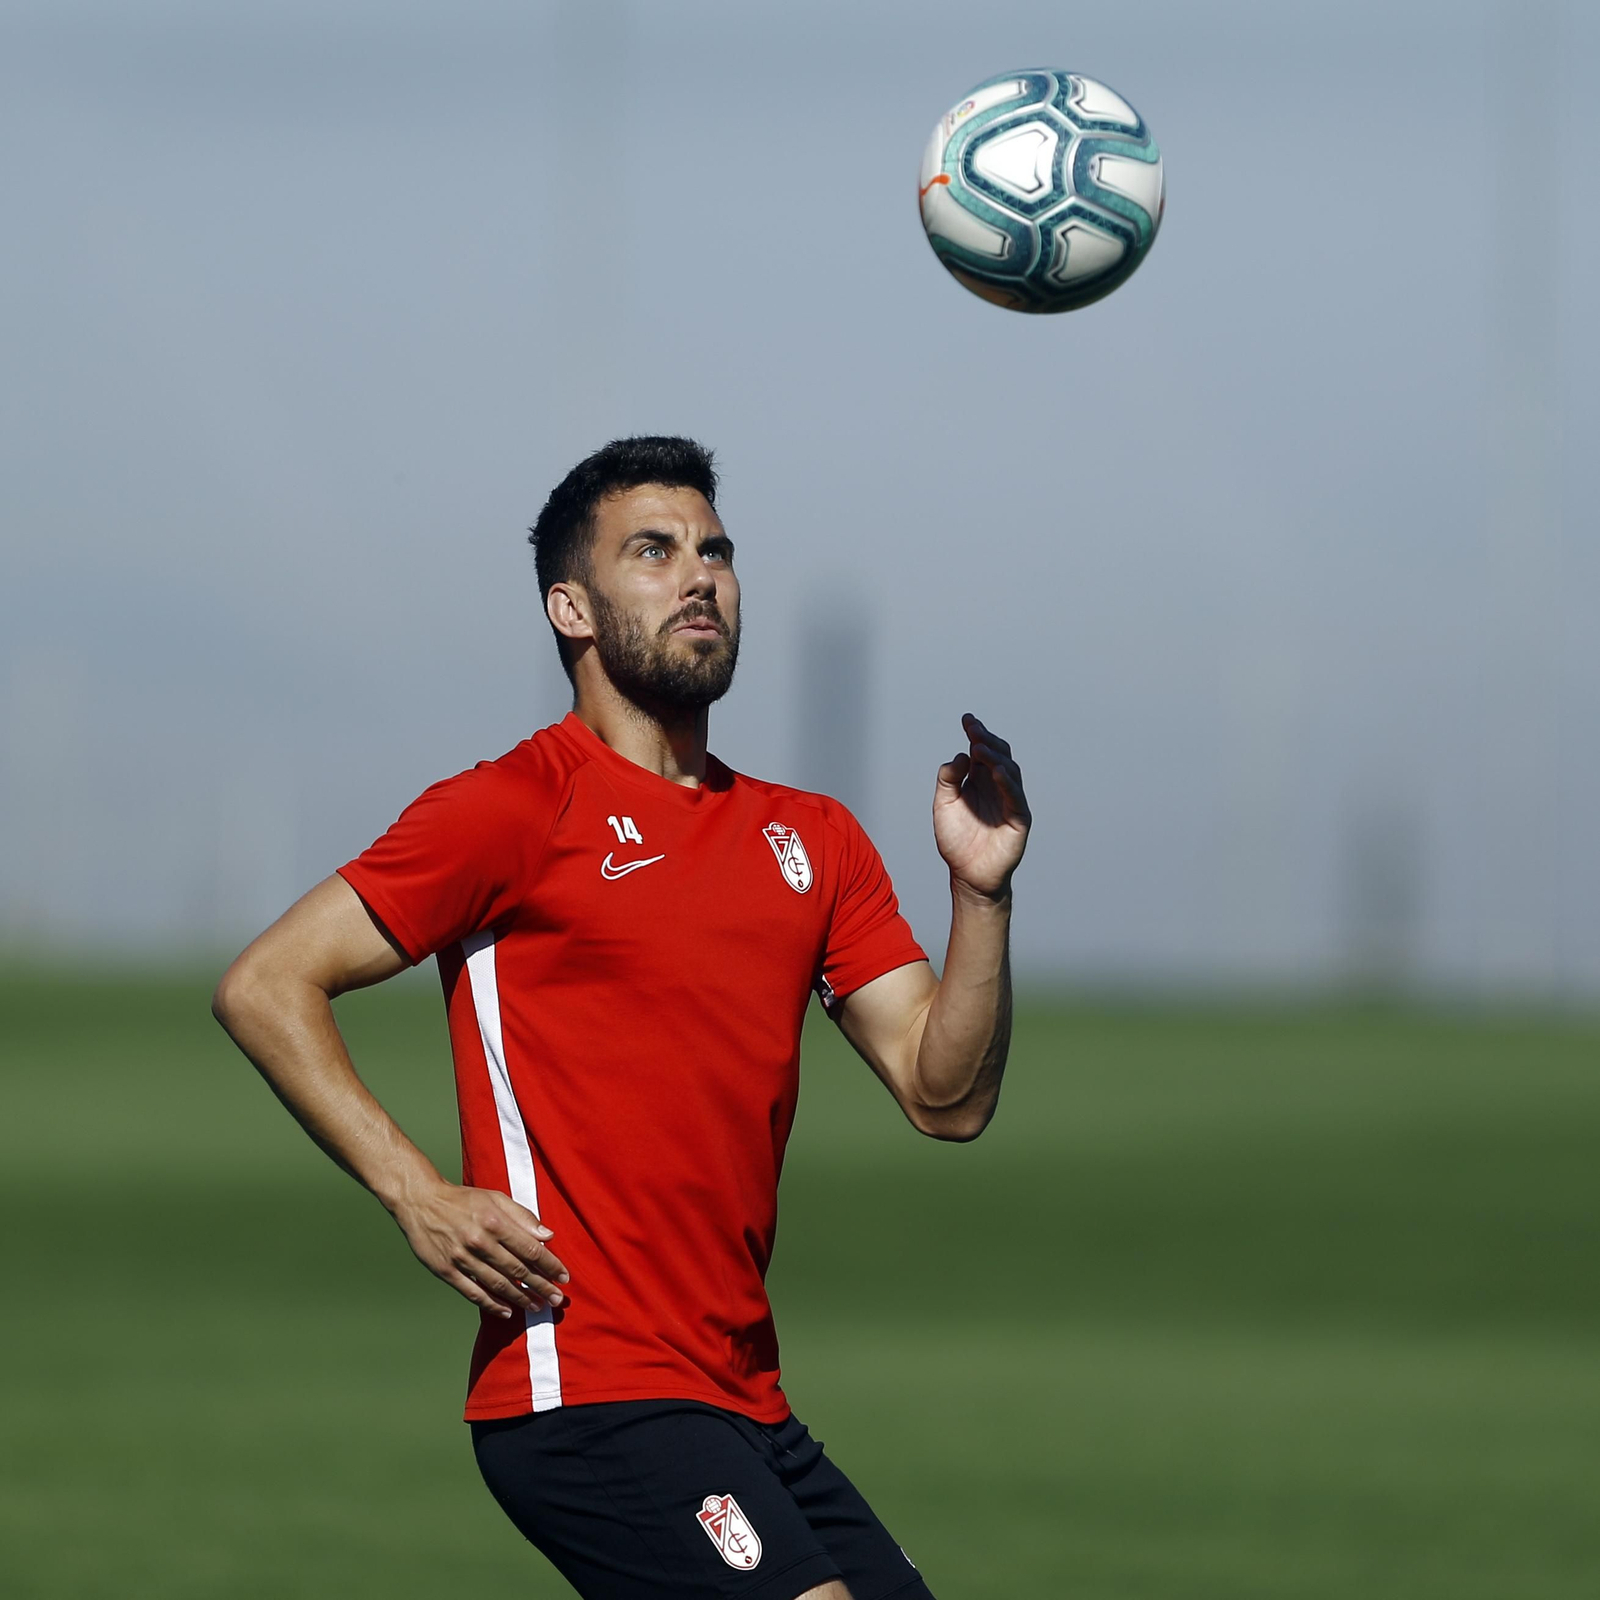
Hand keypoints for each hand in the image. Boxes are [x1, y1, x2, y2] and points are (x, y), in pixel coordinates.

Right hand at [391, 1179, 569, 1319]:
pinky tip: (507, 1312)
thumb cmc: (463, 1199)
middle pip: (517, 1270)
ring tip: (536, 1307)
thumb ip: (523, 1217)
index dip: (550, 1265)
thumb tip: (548, 1236)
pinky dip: (492, 1305)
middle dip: (541, 1287)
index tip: (564, 1277)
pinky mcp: (446, 1271)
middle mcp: (479, 1242)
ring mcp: (462, 1259)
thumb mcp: (495, 1199)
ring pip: (498, 1285)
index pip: (530, 1249)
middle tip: (556, 1300)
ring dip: (520, 1299)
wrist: (421, 1202)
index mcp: (494, 1222)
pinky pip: (473, 1293)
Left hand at [933, 713, 1030, 900]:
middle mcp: (996, 786)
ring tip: (980, 747)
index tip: (967, 719)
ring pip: (1009, 770)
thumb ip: (948, 779)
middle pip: (997, 755)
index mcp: (979, 780)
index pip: (980, 751)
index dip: (976, 733)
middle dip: (986, 740)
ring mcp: (1010, 800)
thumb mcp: (944, 805)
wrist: (968, 874)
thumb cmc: (956, 840)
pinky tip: (998, 771)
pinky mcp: (1019, 818)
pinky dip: (1008, 782)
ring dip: (995, 757)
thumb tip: (962, 755)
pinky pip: (1016, 796)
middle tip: (974, 730)